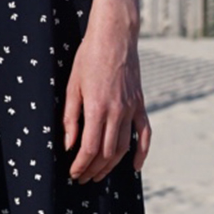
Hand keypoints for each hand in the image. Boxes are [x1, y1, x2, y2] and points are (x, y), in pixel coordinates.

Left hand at [62, 10, 150, 183]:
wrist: (115, 36)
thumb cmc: (89, 57)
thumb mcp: (73, 86)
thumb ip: (71, 117)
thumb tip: (69, 145)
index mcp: (96, 107)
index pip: (88, 148)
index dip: (80, 165)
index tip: (73, 173)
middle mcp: (116, 111)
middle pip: (106, 153)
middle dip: (93, 169)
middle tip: (82, 177)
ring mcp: (131, 108)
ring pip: (124, 147)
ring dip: (111, 165)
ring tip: (98, 174)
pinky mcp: (140, 104)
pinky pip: (145, 133)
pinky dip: (142, 153)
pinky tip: (135, 167)